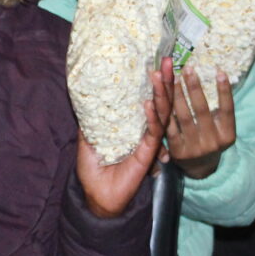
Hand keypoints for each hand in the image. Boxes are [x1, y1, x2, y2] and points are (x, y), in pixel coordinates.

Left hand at [77, 63, 175, 217]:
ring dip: (161, 93)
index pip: (150, 99)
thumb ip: (92, 120)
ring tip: (159, 74)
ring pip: (161, 113)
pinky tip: (148, 103)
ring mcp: (148, 142)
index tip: (158, 61)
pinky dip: (150, 117)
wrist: (96, 195)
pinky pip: (152, 133)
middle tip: (168, 60)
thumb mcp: (89, 138)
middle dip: (165, 81)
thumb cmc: (95, 169)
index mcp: (135, 126)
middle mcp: (145, 132)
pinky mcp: (147, 154)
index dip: (155, 81)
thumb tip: (86, 98)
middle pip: (161, 102)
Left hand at [166, 64, 235, 179]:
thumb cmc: (210, 138)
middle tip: (187, 68)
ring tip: (171, 76)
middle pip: (202, 110)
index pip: (227, 110)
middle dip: (195, 87)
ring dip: (176, 94)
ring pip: (183, 116)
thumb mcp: (220, 128)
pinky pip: (168, 127)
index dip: (224, 91)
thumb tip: (218, 76)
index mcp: (227, 135)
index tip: (220, 71)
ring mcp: (194, 148)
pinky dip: (160, 112)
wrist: (199, 167)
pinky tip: (153, 98)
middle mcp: (212, 142)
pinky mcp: (176, 150)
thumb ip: (218, 111)